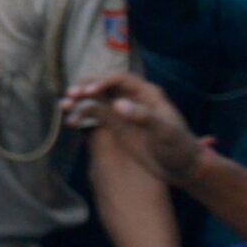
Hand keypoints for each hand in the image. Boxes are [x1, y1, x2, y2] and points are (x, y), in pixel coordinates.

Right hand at [61, 74, 204, 187]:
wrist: (182, 167)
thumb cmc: (179, 146)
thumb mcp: (165, 132)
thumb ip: (143, 117)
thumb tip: (118, 105)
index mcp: (147, 93)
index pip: (120, 80)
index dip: (103, 82)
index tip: (88, 92)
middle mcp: (132, 98)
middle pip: (104, 86)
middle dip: (86, 87)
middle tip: (70, 94)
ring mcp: (122, 111)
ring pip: (95, 99)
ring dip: (79, 101)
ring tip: (64, 107)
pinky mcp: (116, 125)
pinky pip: (94, 116)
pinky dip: (81, 117)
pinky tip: (71, 124)